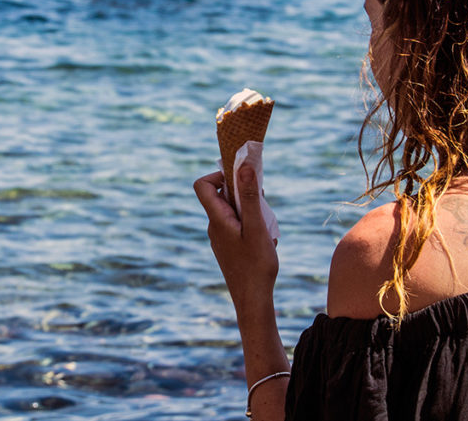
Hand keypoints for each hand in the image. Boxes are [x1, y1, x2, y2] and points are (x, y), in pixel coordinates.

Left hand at [194, 166, 278, 314]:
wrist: (252, 300)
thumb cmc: (256, 265)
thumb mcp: (256, 227)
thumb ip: (249, 197)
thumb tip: (243, 167)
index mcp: (216, 219)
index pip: (202, 185)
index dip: (218, 175)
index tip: (240, 179)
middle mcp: (214, 226)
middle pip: (221, 196)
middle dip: (243, 193)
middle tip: (261, 203)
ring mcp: (220, 238)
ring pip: (232, 212)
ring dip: (250, 211)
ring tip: (265, 228)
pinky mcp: (228, 247)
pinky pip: (237, 226)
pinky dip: (251, 226)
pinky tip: (265, 242)